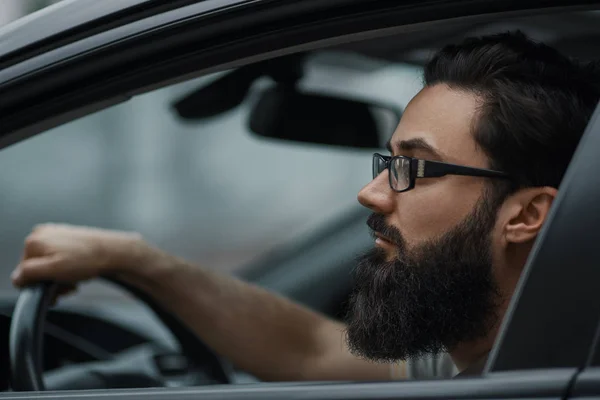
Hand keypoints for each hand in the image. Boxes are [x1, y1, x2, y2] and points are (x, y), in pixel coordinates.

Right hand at [12, 224, 142, 288]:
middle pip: (37, 269)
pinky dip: (67, 270)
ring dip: (60, 278)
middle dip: (51, 282)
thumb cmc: (87, 259)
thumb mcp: (53, 270)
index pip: (23, 273)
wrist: (114, 251)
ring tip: (76, 279)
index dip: (39, 286)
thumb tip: (17, 277)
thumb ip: (30, 273)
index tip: (55, 290)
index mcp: (34, 241)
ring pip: (49, 266)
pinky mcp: (68, 238)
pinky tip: (79, 272)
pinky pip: (60, 259)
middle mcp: (42, 235)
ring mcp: (56, 235)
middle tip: (68, 286)